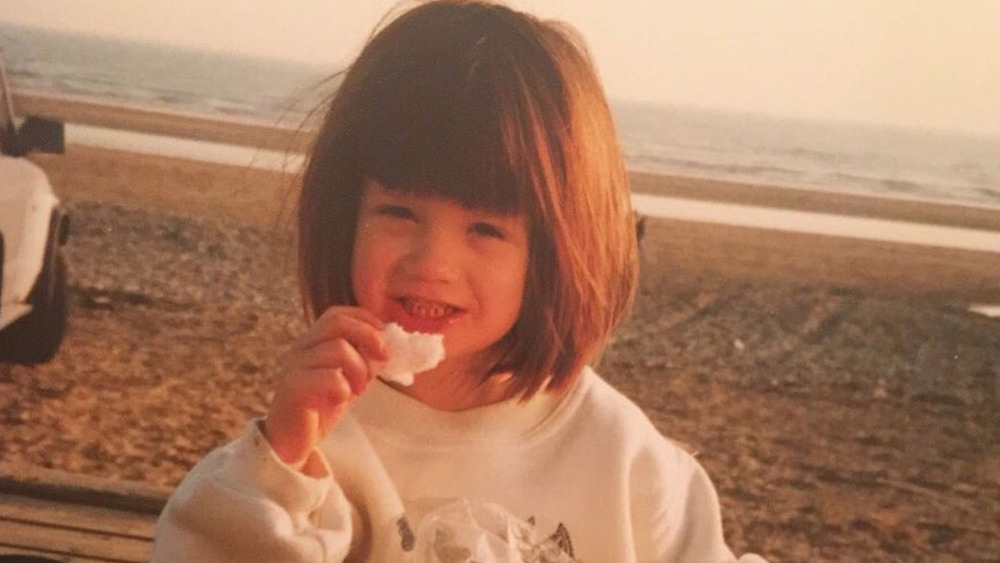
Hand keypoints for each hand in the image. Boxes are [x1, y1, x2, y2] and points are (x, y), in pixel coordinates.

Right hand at [263, 306, 386, 472]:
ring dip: (359, 369)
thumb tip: (388, 347)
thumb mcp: (346, 380)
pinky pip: (330, 377)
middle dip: (368, 336)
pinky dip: (344, 389)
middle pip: (336, 322)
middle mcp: (299, 350)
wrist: (291, 444)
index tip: (384, 334)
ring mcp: (294, 368)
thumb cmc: (320, 410)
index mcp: (311, 344)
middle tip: (383, 358)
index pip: (336, 314)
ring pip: (337, 349)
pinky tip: (340, 402)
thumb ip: (361, 361)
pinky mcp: (294, 389)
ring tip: (359, 390)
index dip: (364, 318)